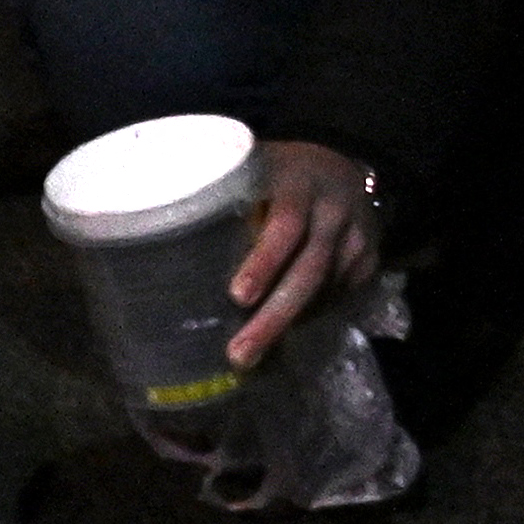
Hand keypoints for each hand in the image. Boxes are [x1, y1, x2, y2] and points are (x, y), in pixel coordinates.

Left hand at [225, 139, 382, 366]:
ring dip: (287, 326)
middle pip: (308, 270)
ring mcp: (356, 237)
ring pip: (323, 292)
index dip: (264, 261)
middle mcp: (333, 209)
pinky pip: (336, 298)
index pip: (286, 224)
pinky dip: (307, 319)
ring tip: (251, 357)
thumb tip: (154, 227)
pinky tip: (282, 337)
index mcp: (298, 182)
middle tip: (240, 353)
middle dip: (273, 317)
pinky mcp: (369, 261)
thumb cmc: (275, 174)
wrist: (342, 166)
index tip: (237, 296)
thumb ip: (219, 191)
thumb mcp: (251, 166)